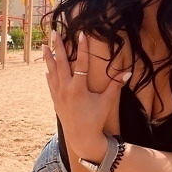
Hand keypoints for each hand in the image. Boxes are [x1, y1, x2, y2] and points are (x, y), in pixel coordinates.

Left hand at [43, 31, 130, 159]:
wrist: (82, 138)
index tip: (81, 34)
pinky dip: (49, 74)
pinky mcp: (55, 101)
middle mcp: (65, 89)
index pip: (80, 63)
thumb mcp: (107, 102)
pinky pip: (50, 84)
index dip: (82, 48)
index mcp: (78, 88)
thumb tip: (128, 72)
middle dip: (57, 47)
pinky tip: (47, 69)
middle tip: (54, 33)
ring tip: (43, 46)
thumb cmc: (96, 119)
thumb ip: (115, 86)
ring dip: (48, 58)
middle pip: (60, 63)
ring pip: (52, 72)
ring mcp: (58, 95)